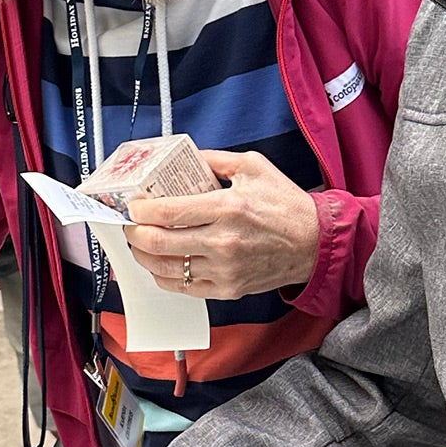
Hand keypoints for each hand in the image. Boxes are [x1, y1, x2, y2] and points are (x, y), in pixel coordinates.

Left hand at [124, 150, 320, 296]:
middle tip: (131, 225)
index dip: (140, 210)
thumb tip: (183, 158)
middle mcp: (222, 242)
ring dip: (144, 256)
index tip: (133, 206)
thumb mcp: (253, 167)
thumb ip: (214, 159)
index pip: (167, 212)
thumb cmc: (286, 205)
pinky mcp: (227, 289)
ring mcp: (224, 269)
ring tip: (140, 244)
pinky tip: (160, 264)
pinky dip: (164, 276)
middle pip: (158, 243)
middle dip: (135, 233)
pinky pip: (183, 288)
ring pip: (166, 269)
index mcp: (227, 207)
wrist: (314, 244)